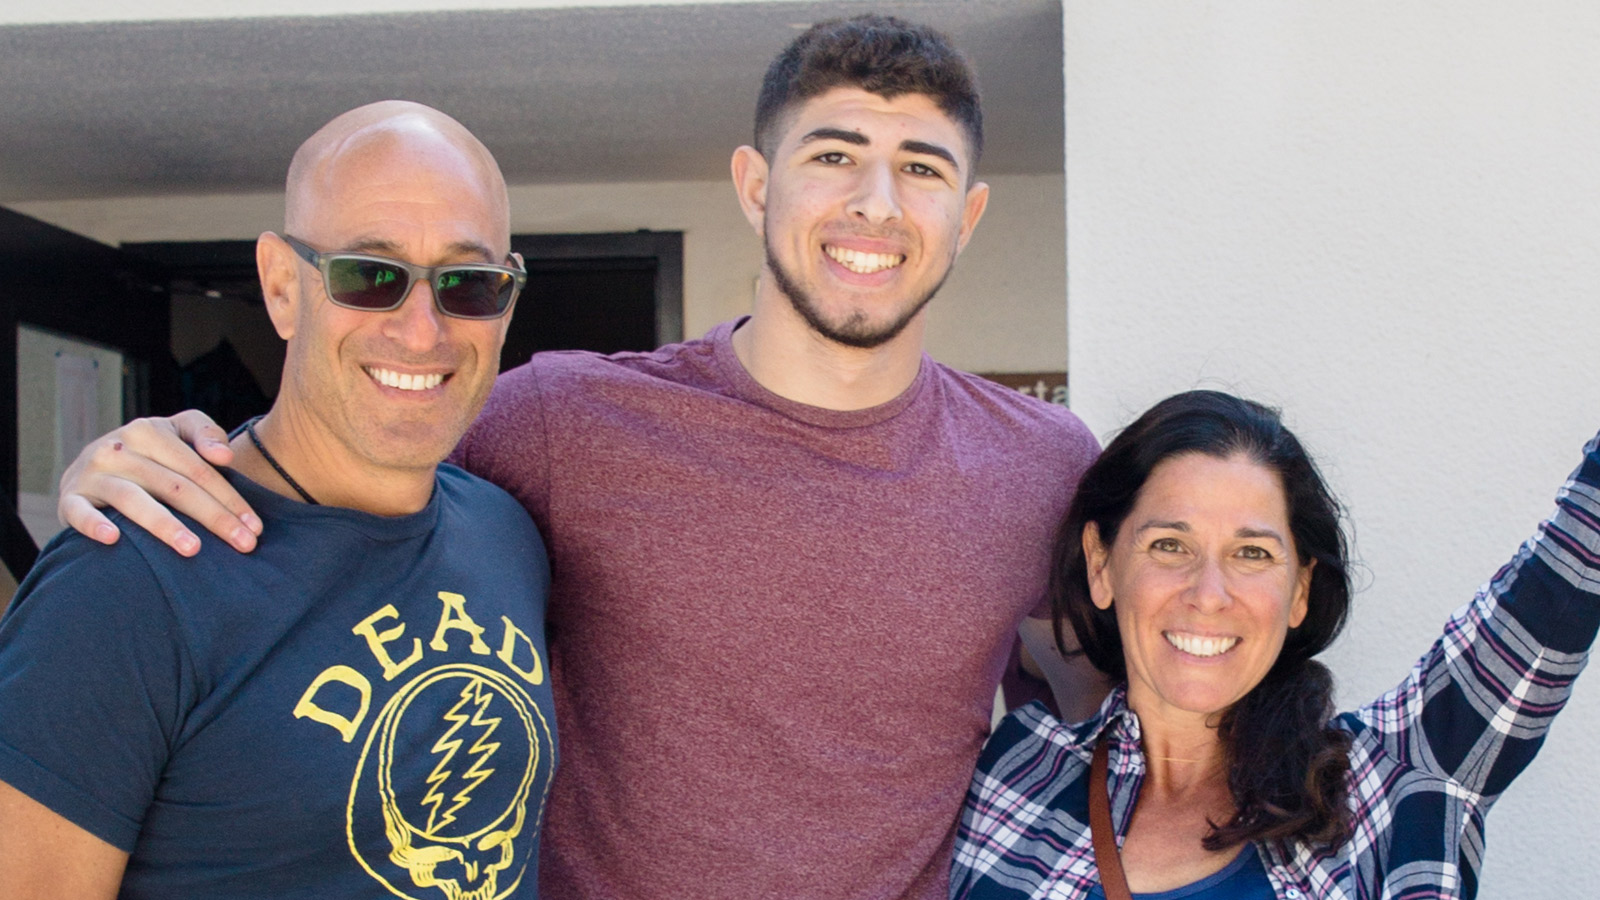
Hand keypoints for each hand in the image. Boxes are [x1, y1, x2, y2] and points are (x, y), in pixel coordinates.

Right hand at [57, 411, 261, 555]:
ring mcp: (92, 473)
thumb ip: (205, 433)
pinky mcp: (70, 498)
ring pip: (133, 500)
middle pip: (174, 487)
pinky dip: (94, 524)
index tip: (255, 526)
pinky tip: (114, 539)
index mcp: (149, 430)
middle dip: (213, 517)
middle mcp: (119, 448)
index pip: (198, 469)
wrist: (92, 464)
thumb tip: (224, 455)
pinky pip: (80, 511)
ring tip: (193, 549)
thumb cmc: (150, 453)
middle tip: (243, 544)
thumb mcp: (177, 431)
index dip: (230, 498)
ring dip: (164, 525)